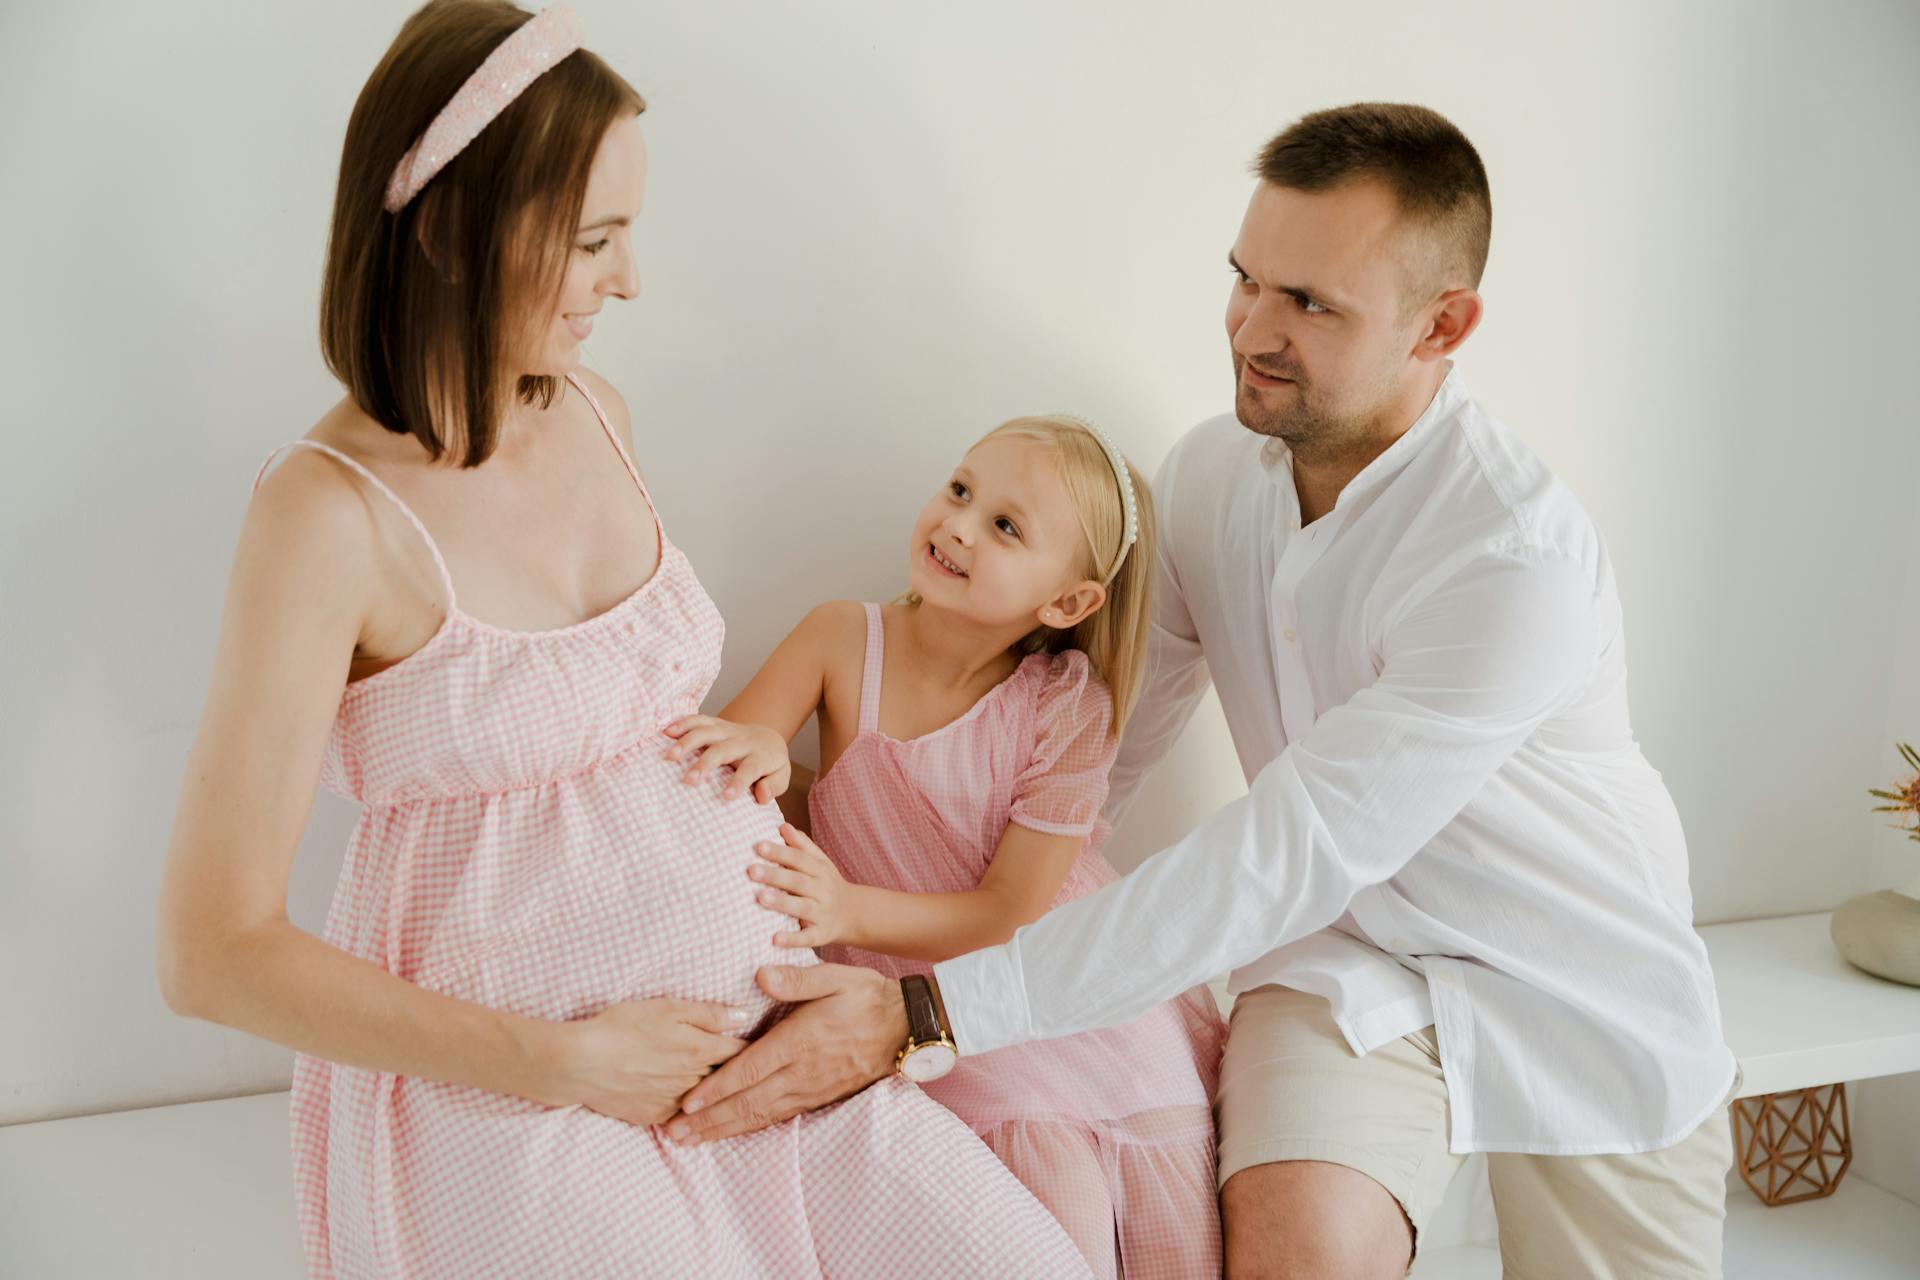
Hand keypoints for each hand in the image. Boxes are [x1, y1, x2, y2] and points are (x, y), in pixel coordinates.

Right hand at [551, 997, 752, 1126]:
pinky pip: (684, 1115)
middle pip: (730, 1080)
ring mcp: (676, 1103)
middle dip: (746, 1076)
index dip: (758, 1049)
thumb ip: (708, 1014)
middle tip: (765, 1074)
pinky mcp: (656, 1117)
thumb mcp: (667, 1008)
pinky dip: (695, 1113)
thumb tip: (744, 1017)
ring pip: (710, 1101)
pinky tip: (701, 1111)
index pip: (743, 1053)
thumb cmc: (623, 1027)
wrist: (581, 1063)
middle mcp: (695, 1081)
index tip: (772, 1049)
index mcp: (701, 1051)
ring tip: (737, 1094)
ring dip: (722, 1097)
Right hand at [663, 716, 790, 802]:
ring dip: (687, 742)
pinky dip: (682, 723)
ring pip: (707, 731)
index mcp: (761, 756)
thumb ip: (773, 786)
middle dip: (705, 764)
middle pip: (723, 749)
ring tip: (670, 756)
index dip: (739, 782)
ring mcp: (728, 730)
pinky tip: (666, 733)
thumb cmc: (770, 765)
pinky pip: (699, 720)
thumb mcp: (781, 777)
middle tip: (689, 781)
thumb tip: (761, 796)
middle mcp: (743, 740)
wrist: (768, 737)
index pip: (751, 768)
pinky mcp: (716, 724)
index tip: (726, 797)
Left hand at [665, 963, 907, 1145]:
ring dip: (723, 1129)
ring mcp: (810, 1088)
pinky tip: (731, 1132)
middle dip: (708, 1120)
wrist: (905, 1028)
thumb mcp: (835, 977)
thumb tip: (761, 975)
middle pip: (748, 1102)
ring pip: (760, 1115)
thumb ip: (797, 979)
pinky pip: (778, 1117)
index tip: (687, 1103)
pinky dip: (750, 1127)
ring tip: (691, 1140)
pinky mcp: (818, 1097)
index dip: (717, 1088)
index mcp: (801, 1040)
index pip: (750, 1069)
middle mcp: (802, 1071)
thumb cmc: (866, 997)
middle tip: (674, 1134)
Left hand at [750, 823, 857, 948]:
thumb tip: (783, 826)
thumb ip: (802, 846)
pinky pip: (807, 938)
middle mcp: (823, 890)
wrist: (854, 914)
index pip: (799, 859)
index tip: (757, 846)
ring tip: (761, 898)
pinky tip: (775, 939)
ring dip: (782, 903)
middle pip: (798, 882)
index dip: (779, 852)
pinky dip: (793, 939)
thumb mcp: (820, 863)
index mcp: (820, 871)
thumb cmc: (827, 885)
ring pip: (802, 908)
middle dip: (775, 876)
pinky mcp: (822, 935)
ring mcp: (823, 913)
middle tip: (751, 870)